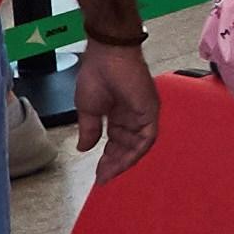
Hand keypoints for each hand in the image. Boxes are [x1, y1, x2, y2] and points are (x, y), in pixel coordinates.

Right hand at [72, 43, 160, 175]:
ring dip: (124, 162)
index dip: (107, 159)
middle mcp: (134, 116)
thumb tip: (83, 149)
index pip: (116, 142)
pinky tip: (121, 163)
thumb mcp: (87, 108)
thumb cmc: (97, 74)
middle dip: (114, 164)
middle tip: (103, 178)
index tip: (98, 174)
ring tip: (109, 174)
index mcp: (119, 113)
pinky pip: (147, 138)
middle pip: (127, 146)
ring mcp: (144, 114)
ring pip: (138, 146)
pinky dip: (135, 152)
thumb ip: (89, 130)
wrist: (107, 55)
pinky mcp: (150, 111)